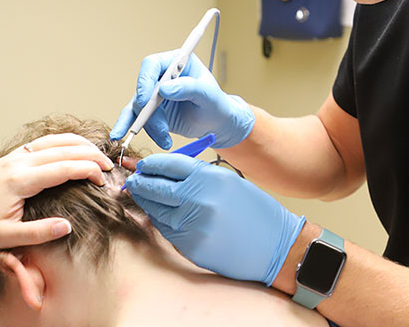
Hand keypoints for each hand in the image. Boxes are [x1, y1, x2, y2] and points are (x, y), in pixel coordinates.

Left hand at [0, 133, 113, 265]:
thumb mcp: (8, 238)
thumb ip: (40, 232)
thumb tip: (67, 227)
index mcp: (20, 181)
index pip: (64, 168)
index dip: (88, 170)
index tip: (103, 179)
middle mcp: (18, 164)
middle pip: (64, 150)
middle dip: (90, 155)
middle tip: (109, 165)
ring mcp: (14, 158)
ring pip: (53, 141)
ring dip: (79, 144)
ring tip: (97, 153)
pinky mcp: (11, 158)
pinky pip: (42, 142)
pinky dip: (62, 141)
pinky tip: (72, 147)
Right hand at [110, 51, 254, 149]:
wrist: (216, 123)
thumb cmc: (216, 104)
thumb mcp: (209, 96)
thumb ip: (190, 88)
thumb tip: (164, 88)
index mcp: (177, 63)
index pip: (152, 64)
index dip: (145, 80)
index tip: (145, 100)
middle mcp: (162, 76)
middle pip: (143, 89)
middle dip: (148, 112)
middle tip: (162, 129)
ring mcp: (154, 93)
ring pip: (138, 108)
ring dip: (149, 126)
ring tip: (166, 140)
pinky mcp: (150, 111)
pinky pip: (134, 118)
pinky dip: (129, 127)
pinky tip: (122, 137)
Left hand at [124, 153, 304, 284]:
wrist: (274, 245)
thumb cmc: (255, 212)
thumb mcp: (230, 182)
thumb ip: (199, 176)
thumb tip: (168, 172)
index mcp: (210, 177)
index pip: (169, 164)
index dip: (152, 163)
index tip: (143, 165)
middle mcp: (199, 198)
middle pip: (156, 186)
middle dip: (141, 183)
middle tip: (134, 181)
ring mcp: (192, 224)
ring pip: (155, 210)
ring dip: (147, 203)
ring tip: (143, 196)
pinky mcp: (190, 245)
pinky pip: (165, 229)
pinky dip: (159, 220)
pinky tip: (160, 215)